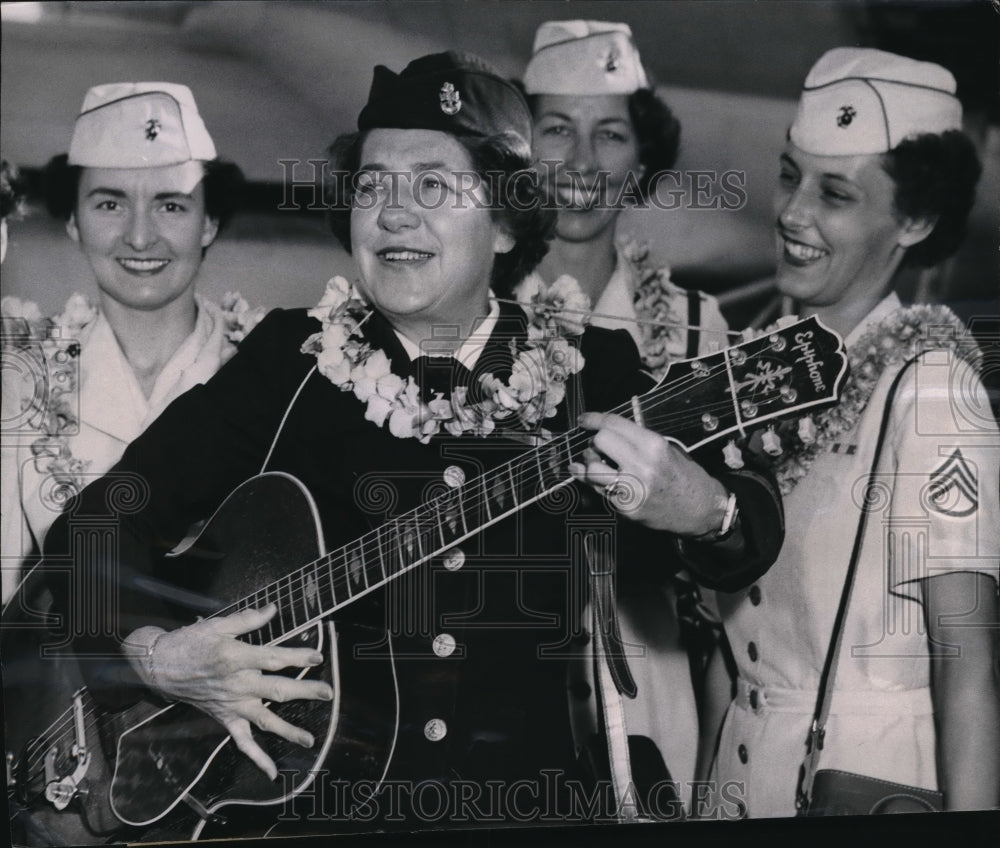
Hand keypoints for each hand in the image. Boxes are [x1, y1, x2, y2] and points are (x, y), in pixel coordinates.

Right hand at [125, 605, 332, 779]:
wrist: (160, 667)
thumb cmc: (190, 643)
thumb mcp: (219, 625)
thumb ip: (248, 620)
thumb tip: (272, 609)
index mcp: (237, 658)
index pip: (274, 658)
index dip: (298, 656)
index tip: (318, 656)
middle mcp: (238, 684)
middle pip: (277, 689)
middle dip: (305, 691)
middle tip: (328, 692)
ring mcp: (232, 704)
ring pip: (265, 720)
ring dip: (289, 731)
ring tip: (311, 740)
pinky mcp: (225, 718)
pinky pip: (242, 742)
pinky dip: (257, 758)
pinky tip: (272, 772)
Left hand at [570, 412, 728, 534]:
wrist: (701, 509)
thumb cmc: (684, 476)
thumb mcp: (667, 449)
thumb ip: (638, 439)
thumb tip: (607, 429)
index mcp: (653, 445)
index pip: (613, 424)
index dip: (594, 419)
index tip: (584, 419)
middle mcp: (642, 465)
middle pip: (599, 442)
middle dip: (595, 442)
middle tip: (599, 446)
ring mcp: (632, 489)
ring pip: (592, 469)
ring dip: (590, 463)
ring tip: (597, 463)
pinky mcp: (626, 508)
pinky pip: (599, 491)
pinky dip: (597, 484)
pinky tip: (601, 481)